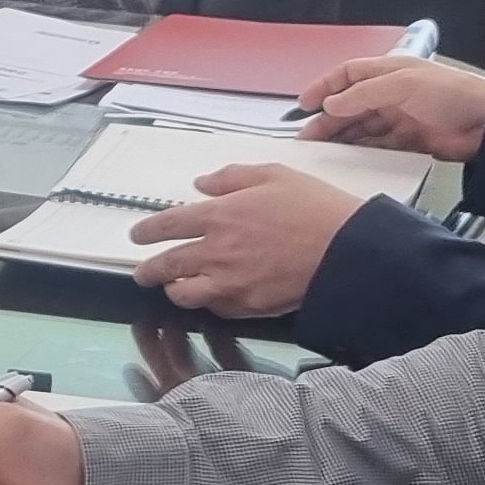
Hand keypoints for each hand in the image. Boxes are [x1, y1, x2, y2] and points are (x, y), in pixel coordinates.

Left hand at [128, 161, 365, 317]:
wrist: (347, 250)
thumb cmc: (315, 209)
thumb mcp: (273, 175)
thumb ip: (231, 177)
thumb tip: (203, 184)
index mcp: (218, 216)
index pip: (165, 226)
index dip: (146, 231)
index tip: (137, 235)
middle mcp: (216, 252)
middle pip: (165, 266)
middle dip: (148, 270)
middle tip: (143, 272)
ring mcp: (231, 283)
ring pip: (184, 294)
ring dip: (175, 290)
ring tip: (174, 287)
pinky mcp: (249, 306)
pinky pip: (217, 309)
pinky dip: (210, 303)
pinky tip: (212, 297)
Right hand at [298, 54, 484, 158]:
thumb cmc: (454, 94)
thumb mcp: (404, 85)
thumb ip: (364, 94)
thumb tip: (331, 103)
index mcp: (390, 71)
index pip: (348, 75)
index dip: (324, 87)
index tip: (304, 104)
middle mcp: (392, 93)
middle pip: (351, 105)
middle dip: (328, 119)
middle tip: (308, 136)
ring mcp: (400, 117)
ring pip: (361, 127)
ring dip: (341, 136)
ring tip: (322, 149)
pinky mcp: (410, 140)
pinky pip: (377, 145)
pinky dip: (361, 150)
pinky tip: (348, 157)